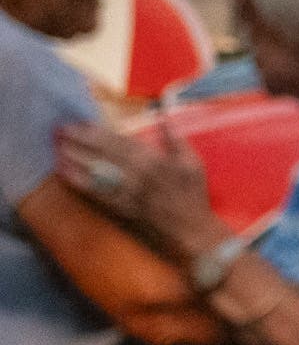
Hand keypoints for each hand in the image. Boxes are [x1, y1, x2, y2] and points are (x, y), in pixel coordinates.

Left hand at [56, 119, 222, 261]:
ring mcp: (126, 191)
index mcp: (153, 160)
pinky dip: (79, 183)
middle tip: (60, 131)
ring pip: (96, 171)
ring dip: (75, 159)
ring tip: (58, 148)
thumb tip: (164, 114)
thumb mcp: (193, 162)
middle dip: (79, 141)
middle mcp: (136, 174)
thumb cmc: (193, 195)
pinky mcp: (120, 207)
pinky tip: (65, 174)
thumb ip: (176, 138)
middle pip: (102, 153)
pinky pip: (96, 193)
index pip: (118, 141)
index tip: (79, 123)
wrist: (191, 230)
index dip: (96, 131)